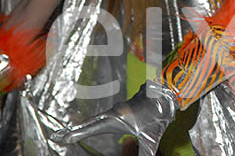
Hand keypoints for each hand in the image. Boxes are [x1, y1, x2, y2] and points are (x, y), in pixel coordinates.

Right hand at [52, 81, 175, 155]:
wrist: (171, 91)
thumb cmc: (161, 114)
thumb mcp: (151, 138)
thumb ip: (145, 154)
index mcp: (116, 118)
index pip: (91, 128)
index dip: (75, 133)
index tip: (59, 137)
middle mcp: (114, 112)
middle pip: (90, 123)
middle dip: (73, 130)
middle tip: (56, 136)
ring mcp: (119, 108)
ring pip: (97, 118)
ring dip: (83, 125)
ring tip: (67, 133)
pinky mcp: (125, 107)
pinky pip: (107, 114)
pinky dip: (95, 120)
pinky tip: (90, 125)